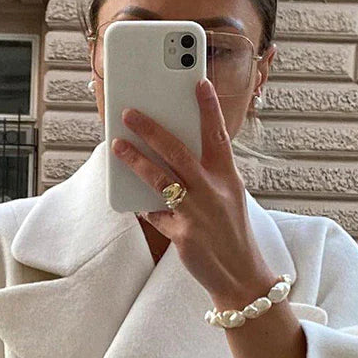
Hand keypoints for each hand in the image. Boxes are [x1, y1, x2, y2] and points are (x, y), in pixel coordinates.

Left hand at [110, 78, 275, 307]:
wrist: (241, 276)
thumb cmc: (231, 232)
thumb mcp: (229, 198)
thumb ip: (207, 175)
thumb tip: (173, 152)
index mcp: (228, 178)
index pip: (218, 135)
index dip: (209, 107)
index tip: (198, 81)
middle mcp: (214, 191)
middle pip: (178, 151)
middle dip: (151, 128)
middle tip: (129, 112)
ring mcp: (197, 213)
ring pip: (159, 179)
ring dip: (134, 160)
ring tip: (116, 146)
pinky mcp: (182, 235)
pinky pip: (154, 213)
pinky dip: (142, 204)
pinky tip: (131, 196)